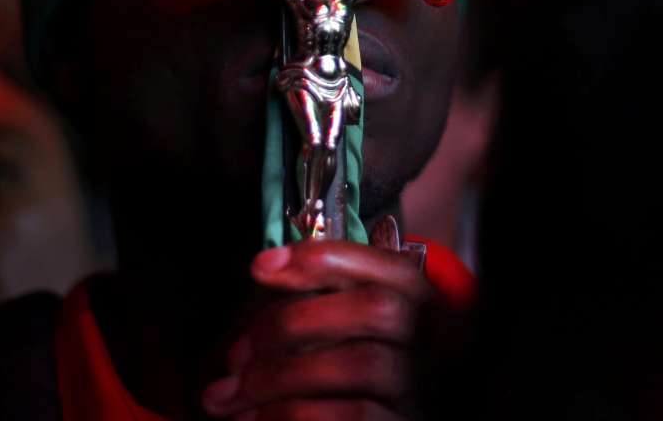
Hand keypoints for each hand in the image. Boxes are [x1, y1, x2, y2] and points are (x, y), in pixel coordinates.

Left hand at [203, 241, 429, 419]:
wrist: (387, 418)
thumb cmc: (357, 373)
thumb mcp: (350, 329)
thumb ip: (322, 300)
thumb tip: (265, 268)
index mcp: (418, 301)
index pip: (382, 264)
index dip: (321, 258)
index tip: (261, 266)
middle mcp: (433, 339)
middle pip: (375, 308)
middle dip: (294, 322)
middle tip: (235, 356)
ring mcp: (424, 386)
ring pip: (361, 363)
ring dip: (282, 377)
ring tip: (229, 397)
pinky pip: (355, 415)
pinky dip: (295, 414)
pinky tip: (257, 420)